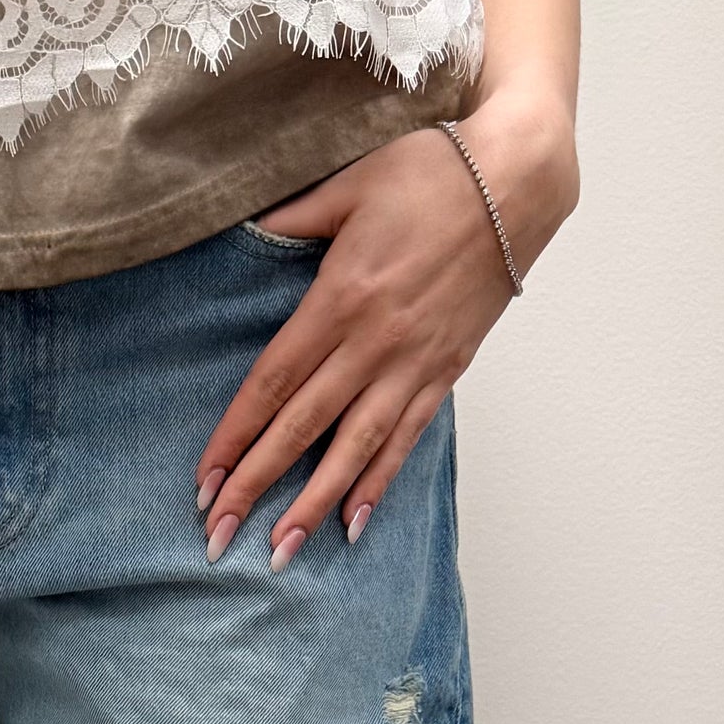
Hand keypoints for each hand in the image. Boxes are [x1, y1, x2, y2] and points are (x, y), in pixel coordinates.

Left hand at [196, 99, 575, 568]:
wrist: (519, 181)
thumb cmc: (433, 171)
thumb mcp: (348, 182)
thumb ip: (291, 216)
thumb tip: (243, 230)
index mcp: (340, 298)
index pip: (272, 382)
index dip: (235, 435)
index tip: (204, 480)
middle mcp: (374, 342)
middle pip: (302, 427)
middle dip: (256, 486)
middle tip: (217, 537)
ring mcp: (413, 362)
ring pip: (353, 447)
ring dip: (313, 504)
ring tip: (280, 552)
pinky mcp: (446, 370)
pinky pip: (406, 438)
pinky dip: (379, 482)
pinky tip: (352, 524)